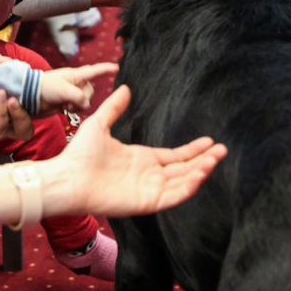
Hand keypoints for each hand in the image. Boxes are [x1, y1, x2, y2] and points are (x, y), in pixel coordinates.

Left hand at [38, 62, 118, 113]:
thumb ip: (78, 96)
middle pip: (91, 91)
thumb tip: (86, 104)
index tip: (117, 68)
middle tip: (71, 101)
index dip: (106, 69)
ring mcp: (71, 93)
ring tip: (66, 106)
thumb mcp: (63, 89)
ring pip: (85, 101)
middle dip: (84, 98)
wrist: (29, 98)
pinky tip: (64, 109)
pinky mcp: (67, 102)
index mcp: (76, 75)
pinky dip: (74, 110)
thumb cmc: (44, 87)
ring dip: (78, 106)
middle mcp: (75, 83)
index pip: (94, 71)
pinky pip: (78, 107)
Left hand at [52, 85, 226, 216]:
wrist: (67, 177)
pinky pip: (173, 197)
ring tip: (216, 159)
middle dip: (204, 160)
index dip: (193, 150)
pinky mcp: (145, 202)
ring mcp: (148, 190)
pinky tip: (200, 174)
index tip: (210, 141)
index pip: (175, 156)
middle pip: (184, 169)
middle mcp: (148, 176)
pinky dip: (188, 187)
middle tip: (223, 150)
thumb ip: (114, 108)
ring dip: (200, 172)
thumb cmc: (79, 154)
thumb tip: (124, 87)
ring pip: (182, 182)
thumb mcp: (100, 124)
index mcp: (141, 159)